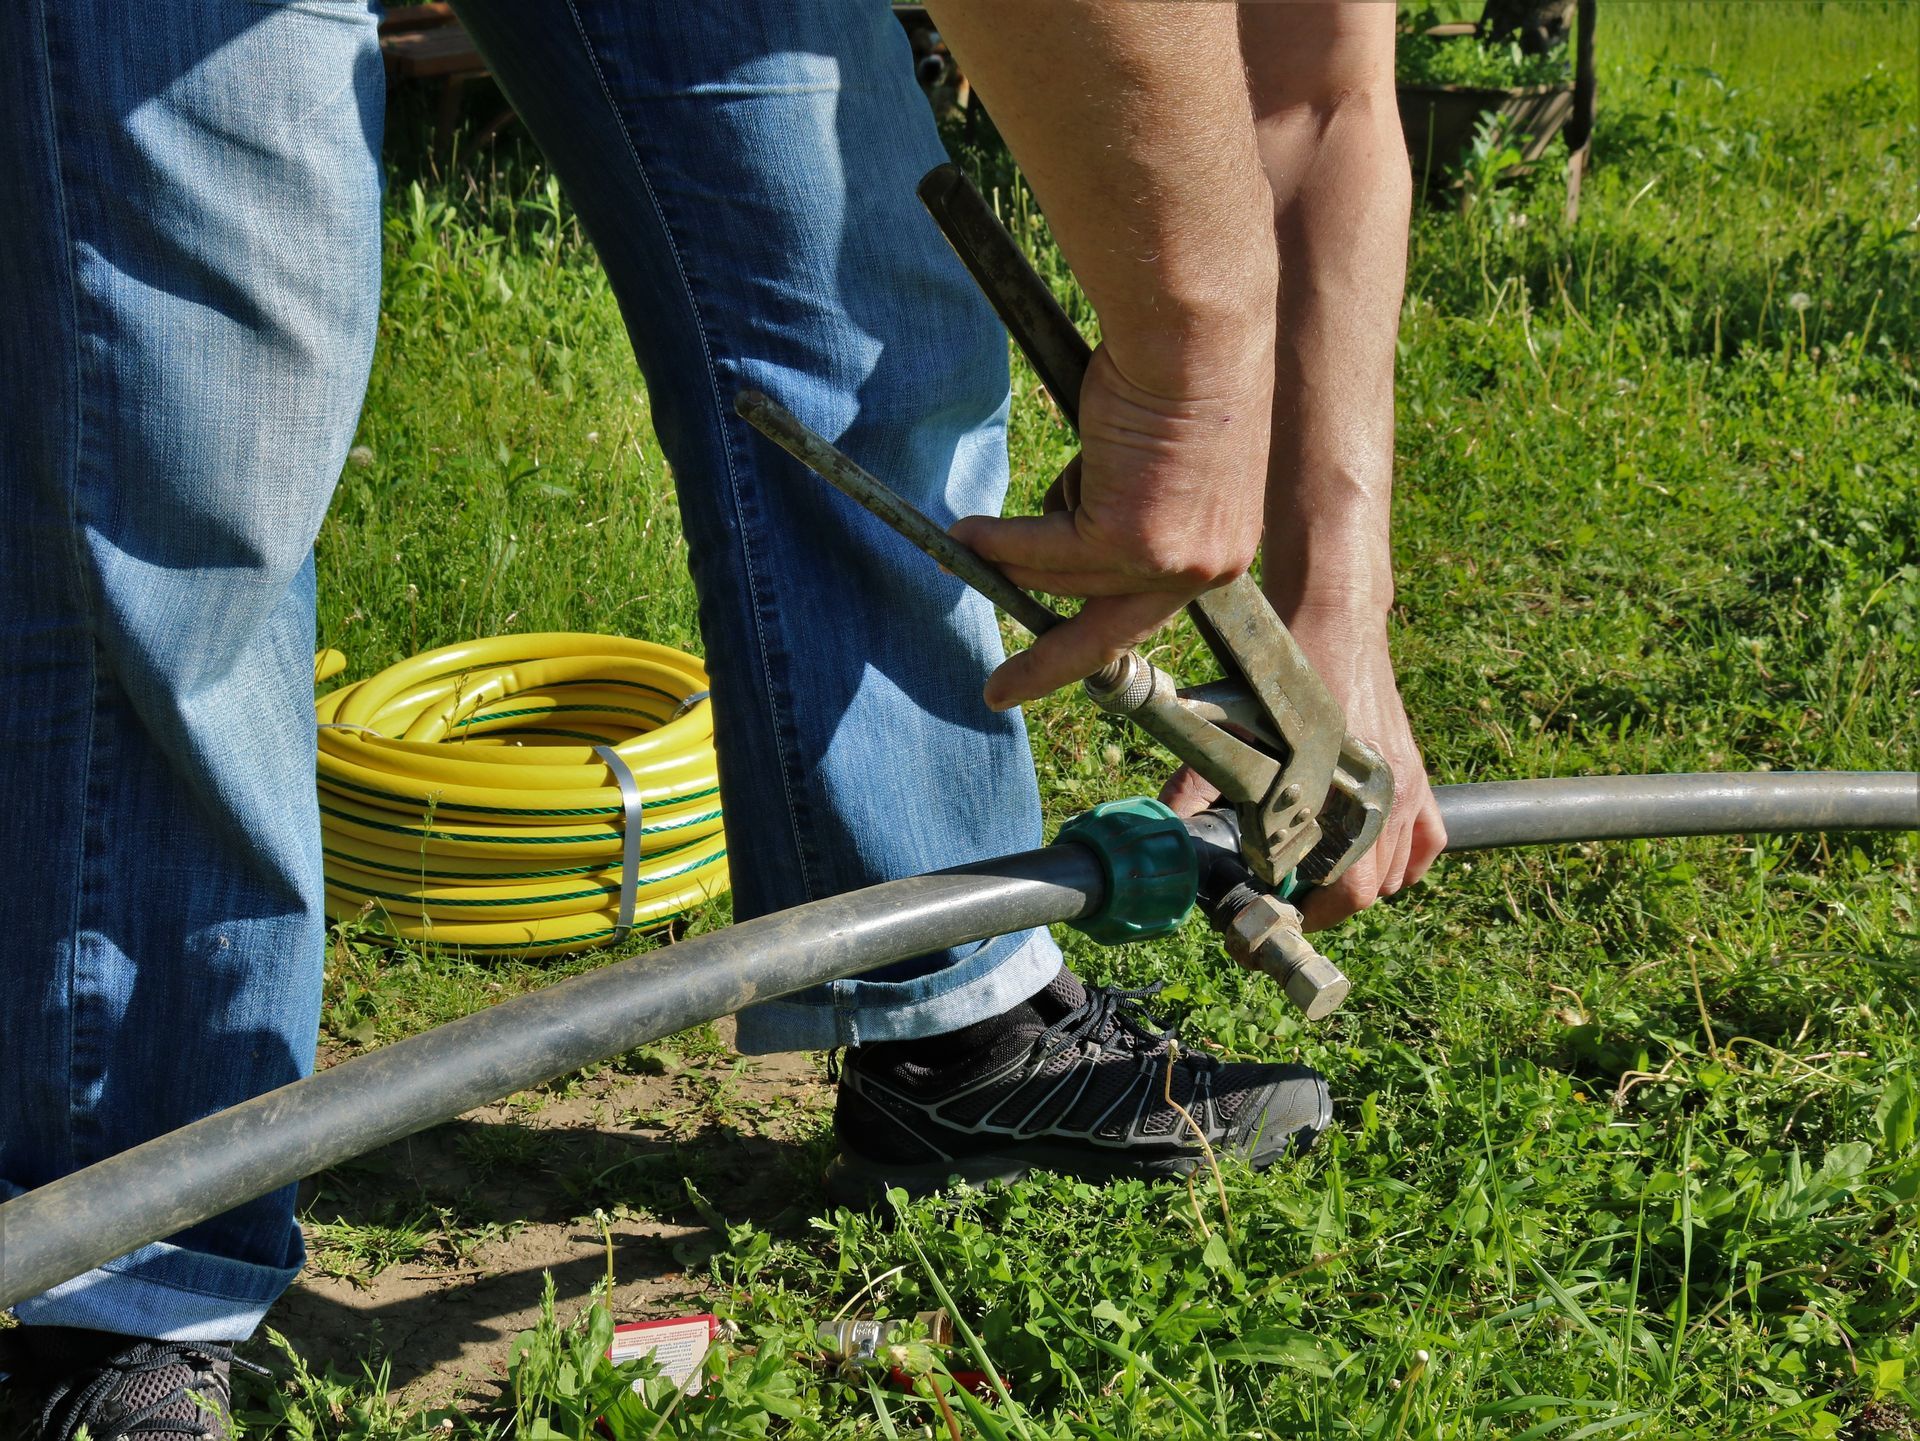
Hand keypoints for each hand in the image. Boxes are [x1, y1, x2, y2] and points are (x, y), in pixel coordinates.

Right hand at [948, 342, 1271, 710]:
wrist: (1191, 331)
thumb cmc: (1179, 369)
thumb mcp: (1156, 458)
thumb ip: (1122, 502)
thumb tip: (1062, 523)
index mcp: (1222, 549)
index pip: (1148, 610)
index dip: (1096, 638)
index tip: (1067, 664)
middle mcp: (1206, 567)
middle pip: (1105, 624)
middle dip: (1046, 662)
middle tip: (1000, 689)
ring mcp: (1169, 558)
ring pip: (1065, 575)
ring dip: (1007, 561)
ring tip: (959, 543)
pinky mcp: (1130, 539)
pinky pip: (1045, 548)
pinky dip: (999, 540)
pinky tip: (963, 534)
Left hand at [1160, 600, 1444, 929]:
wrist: (1335, 618)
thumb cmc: (1287, 675)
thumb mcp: (1234, 729)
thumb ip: (1200, 782)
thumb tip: (1169, 826)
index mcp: (1341, 795)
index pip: (1342, 890)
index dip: (1306, 914)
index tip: (1273, 914)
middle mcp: (1384, 798)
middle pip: (1368, 890)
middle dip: (1327, 905)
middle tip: (1288, 901)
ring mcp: (1407, 787)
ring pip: (1396, 873)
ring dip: (1360, 884)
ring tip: (1319, 878)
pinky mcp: (1418, 773)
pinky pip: (1428, 841)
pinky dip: (1405, 861)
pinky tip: (1374, 860)